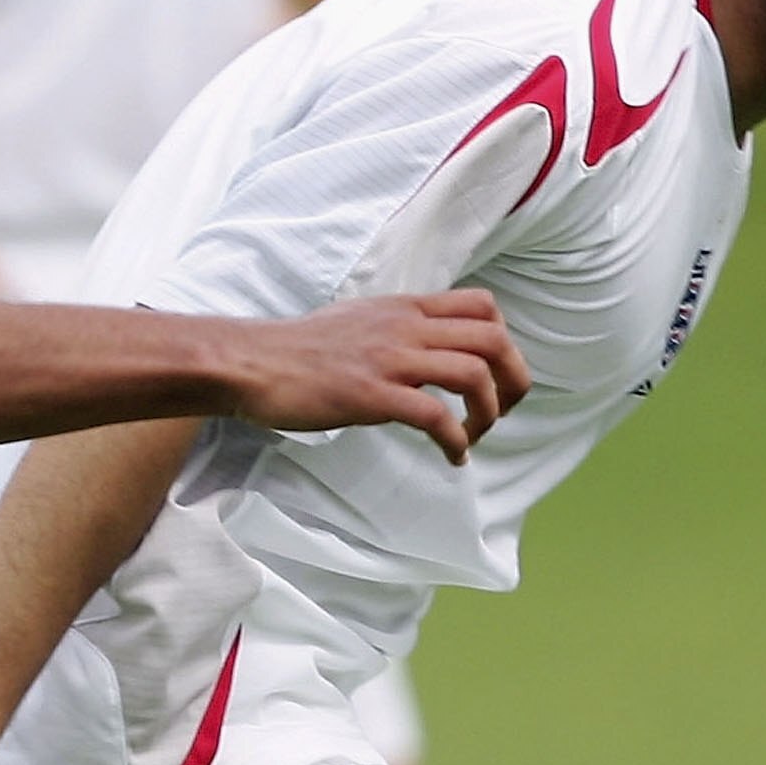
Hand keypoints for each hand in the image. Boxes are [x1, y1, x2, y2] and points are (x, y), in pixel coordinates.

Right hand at [228, 289, 526, 462]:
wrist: (253, 363)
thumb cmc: (297, 350)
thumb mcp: (357, 321)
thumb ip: (394, 329)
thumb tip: (418, 348)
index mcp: (404, 309)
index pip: (483, 306)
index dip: (503, 341)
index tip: (493, 373)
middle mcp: (405, 328)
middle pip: (492, 340)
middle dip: (513, 379)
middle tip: (504, 411)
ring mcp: (390, 361)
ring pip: (473, 375)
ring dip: (488, 413)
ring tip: (476, 437)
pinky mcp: (372, 395)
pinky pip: (435, 417)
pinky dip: (456, 441)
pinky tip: (452, 458)